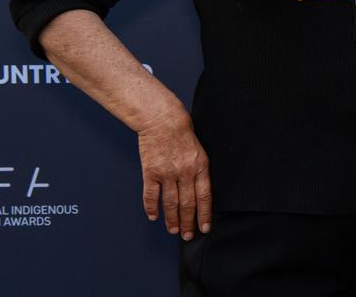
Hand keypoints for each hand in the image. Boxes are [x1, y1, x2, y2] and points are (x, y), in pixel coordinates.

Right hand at [137, 109, 211, 240]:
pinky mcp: (151, 172)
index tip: (204, 227)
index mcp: (200, 167)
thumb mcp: (200, 151)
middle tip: (187, 235)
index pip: (205, 197)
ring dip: (172, 219)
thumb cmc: (183, 134)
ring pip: (171, 203)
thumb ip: (200, 171)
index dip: (204, 214)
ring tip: (173, 230)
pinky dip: (152, 208)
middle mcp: (185, 172)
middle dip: (188, 223)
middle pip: (187, 204)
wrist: (163, 120)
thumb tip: (201, 193)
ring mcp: (167, 173)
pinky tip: (154, 217)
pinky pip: (151, 195)